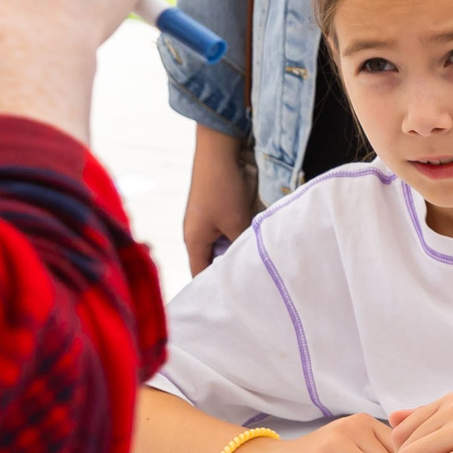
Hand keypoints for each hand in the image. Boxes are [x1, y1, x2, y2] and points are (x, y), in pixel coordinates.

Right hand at [184, 126, 254, 275]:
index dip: (214, 289)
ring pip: (222, 246)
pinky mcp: (217, 211)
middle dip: (230, 271)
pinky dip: (239, 238)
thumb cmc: (223, 188)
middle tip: (253, 285)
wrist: (219, 150)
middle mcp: (196, 234)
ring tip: (258, 267)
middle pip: (212, 261)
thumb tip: (251, 263)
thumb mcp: (236, 221)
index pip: (200, 275)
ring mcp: (206, 222)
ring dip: (237, 252)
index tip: (233, 302)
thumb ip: (241, 245)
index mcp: (194, 242)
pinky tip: (256, 242)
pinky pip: (227, 232)